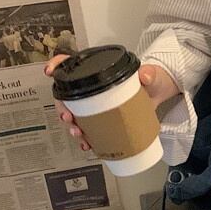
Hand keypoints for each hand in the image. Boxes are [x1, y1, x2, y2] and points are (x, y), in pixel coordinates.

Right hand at [45, 55, 177, 152]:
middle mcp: (93, 88)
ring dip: (73, 127)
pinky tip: (88, 146)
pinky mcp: (104, 120)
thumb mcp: (152, 74)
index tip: (50, 72)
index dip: (58, 65)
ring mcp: (97, 105)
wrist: (160, 96)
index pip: (72, 63)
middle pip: (68, 95)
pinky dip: (86, 139)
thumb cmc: (152, 80)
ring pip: (76, 115)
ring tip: (79, 136)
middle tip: (68, 119)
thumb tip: (145, 76)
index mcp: (99, 71)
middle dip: (63, 108)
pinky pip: (89, 130)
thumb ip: (150, 74)